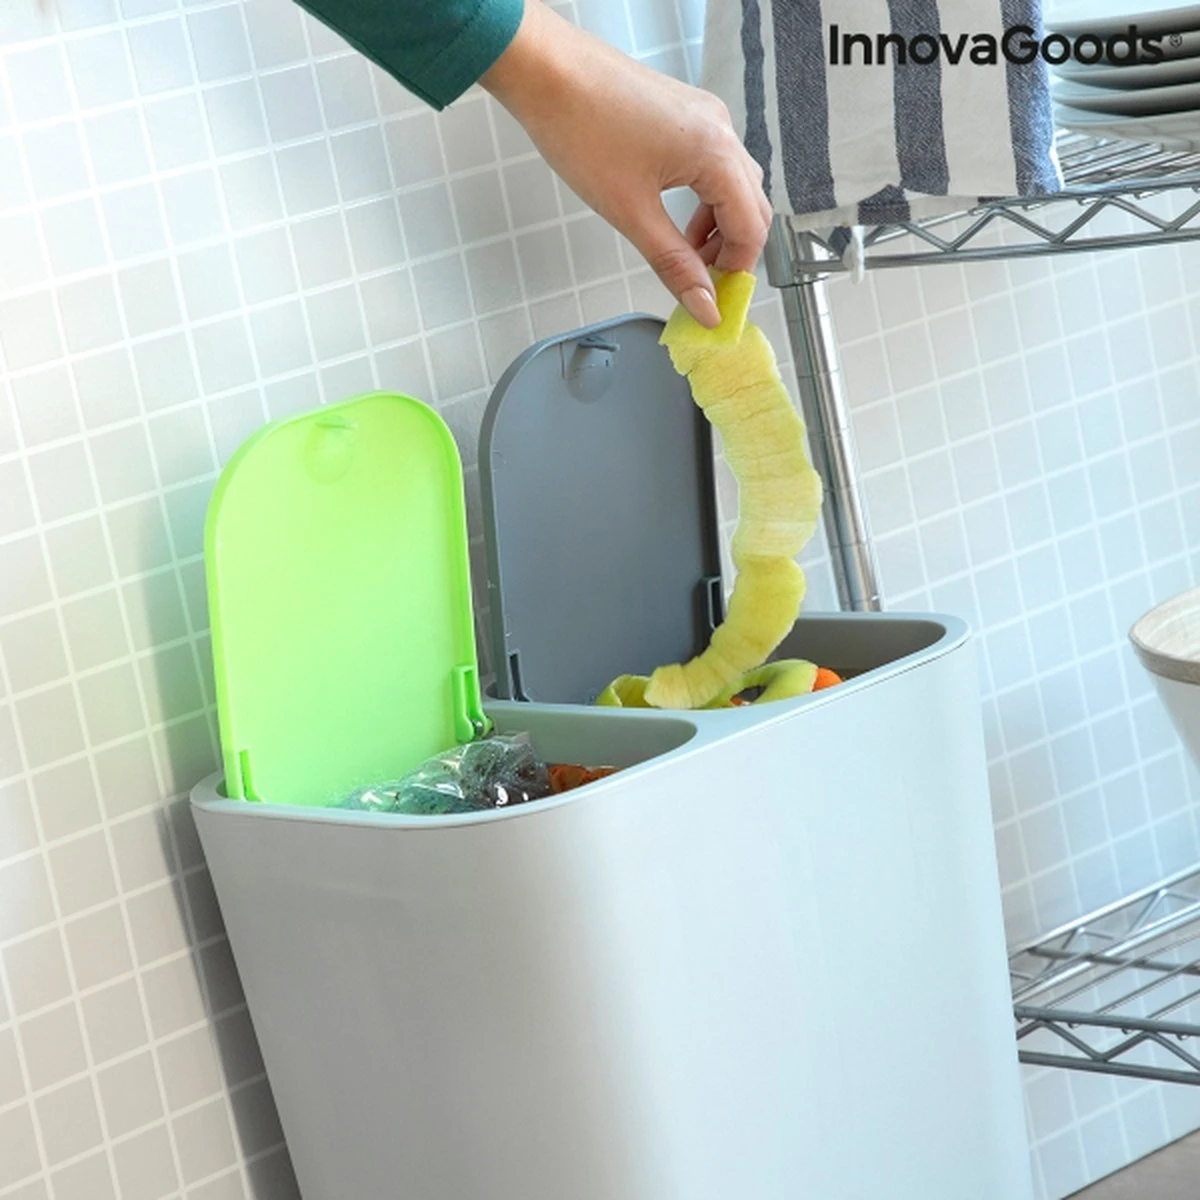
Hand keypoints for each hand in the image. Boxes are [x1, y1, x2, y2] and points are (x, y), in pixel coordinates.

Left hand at [481, 1, 771, 327]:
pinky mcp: (686, 114)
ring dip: (717, 228)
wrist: (546, 72)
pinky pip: (713, 165)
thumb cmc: (581, 129)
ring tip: (685, 258)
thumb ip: (674, 265)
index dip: (736, 272)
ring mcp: (705, 117)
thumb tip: (704, 305)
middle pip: (750, 207)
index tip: (715, 303)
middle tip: (702, 287)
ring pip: (733, 187)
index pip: (752, 228)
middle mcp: (720, 130)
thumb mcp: (631, 213)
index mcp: (716, 153)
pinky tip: (676, 220)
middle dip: (731, 252)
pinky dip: (704, 200)